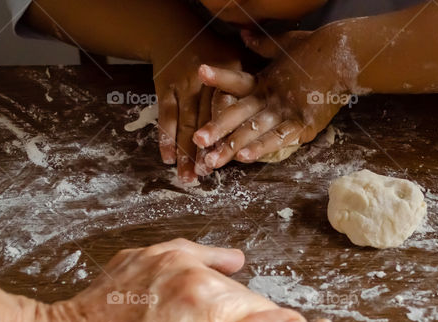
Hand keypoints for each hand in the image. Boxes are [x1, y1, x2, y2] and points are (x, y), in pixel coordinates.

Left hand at [16, 239, 306, 321]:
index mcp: (211, 302)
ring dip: (223, 305)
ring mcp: (169, 259)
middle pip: (246, 299)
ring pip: (221, 282)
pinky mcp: (148, 256)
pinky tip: (231, 264)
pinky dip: (211, 264)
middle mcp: (194, 270)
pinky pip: (196, 255)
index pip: (271, 317)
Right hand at [152, 28, 242, 181]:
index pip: (231, 107)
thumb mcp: (239, 57)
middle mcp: (205, 80)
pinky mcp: (165, 88)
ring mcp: (183, 85)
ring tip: (188, 176)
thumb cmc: (215, 48)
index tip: (233, 155)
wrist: (175, 29)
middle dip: (206, 150)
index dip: (229, 131)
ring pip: (185, 122)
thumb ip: (253, 85)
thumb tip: (272, 116)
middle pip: (206, 120)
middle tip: (207, 173)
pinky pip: (165, 116)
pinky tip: (168, 158)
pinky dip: (166, 138)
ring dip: (185, 151)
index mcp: (231, 71)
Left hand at [192, 29, 352, 169]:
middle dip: (217, 129)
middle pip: (239, 114)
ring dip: (232, 146)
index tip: (200, 72)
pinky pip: (280, 138)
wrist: (346, 56)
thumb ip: (262, 44)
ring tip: (212, 160)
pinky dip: (262, 147)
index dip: (220, 77)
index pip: (238, 81)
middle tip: (196, 140)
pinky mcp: (305, 125)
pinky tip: (246, 158)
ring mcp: (287, 111)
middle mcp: (272, 96)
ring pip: (254, 131)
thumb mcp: (287, 44)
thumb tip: (243, 33)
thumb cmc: (318, 50)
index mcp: (266, 80)